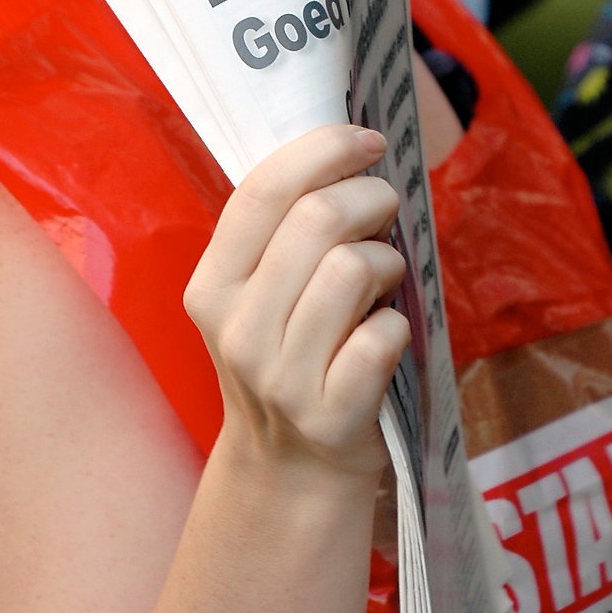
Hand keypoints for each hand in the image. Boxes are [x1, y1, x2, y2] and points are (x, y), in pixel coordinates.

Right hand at [185, 126, 409, 478]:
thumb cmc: (292, 359)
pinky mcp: (329, 415)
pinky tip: (385, 337)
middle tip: (387, 213)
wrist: (291, 471)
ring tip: (384, 283)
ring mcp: (279, 376)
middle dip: (371, 199)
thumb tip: (351, 154)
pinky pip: (383, 335)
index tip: (368, 140)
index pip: (263, 189)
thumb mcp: (260, 298)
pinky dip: (398, 326)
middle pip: (318, 218)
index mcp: (213, 285)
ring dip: (389, 262)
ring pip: (354, 269)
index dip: (324, 149)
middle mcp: (236, 328)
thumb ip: (284, 234)